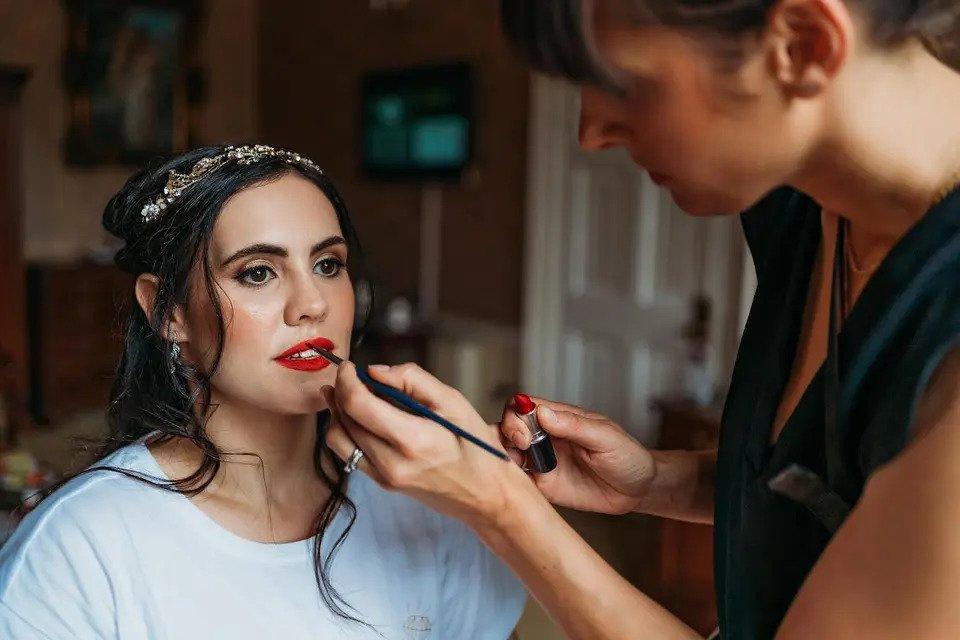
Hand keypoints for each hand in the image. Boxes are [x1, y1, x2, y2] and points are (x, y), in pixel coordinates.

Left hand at [323, 362, 534, 526]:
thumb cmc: (477, 447)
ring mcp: (385, 478)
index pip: (359, 405)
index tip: (349, 366)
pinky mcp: (383, 484)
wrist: (485, 495)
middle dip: (340, 392)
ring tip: (342, 393)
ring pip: (338, 441)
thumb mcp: (454, 402)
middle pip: (345, 421)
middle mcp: (392, 463)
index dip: (347, 380)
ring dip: (336, 413)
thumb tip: (376, 371)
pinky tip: (357, 417)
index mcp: (413, 439)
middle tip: (349, 375)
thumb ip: (413, 380)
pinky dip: (346, 431)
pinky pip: (350, 455)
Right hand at [500, 398, 654, 514]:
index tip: (525, 432)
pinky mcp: (544, 485)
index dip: (516, 415)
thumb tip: (543, 413)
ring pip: (508, 453)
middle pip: (509, 428)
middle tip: (522, 447)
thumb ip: (574, 426)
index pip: (524, 407)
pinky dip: (512, 481)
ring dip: (504, 456)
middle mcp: (546, 438)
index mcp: (559, 419)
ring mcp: (543, 461)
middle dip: (505, 434)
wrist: (638, 490)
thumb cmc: (627, 456)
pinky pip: (519, 480)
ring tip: (517, 466)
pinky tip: (521, 485)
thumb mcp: (606, 438)